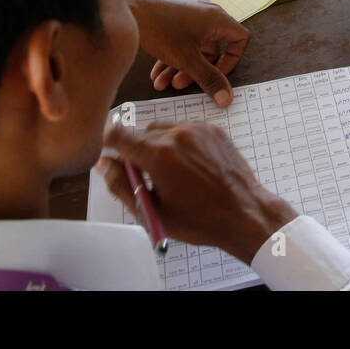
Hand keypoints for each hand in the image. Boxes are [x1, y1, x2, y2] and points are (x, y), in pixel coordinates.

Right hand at [97, 121, 297, 260]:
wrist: (245, 213)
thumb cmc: (199, 220)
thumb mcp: (151, 212)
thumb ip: (121, 186)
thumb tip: (105, 164)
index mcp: (158, 155)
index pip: (118, 134)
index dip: (109, 145)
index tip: (111, 156)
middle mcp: (177, 134)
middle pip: (141, 132)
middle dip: (137, 150)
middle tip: (147, 177)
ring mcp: (198, 129)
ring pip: (163, 128)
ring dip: (159, 145)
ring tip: (171, 174)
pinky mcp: (214, 130)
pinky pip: (186, 129)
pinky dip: (181, 143)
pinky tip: (190, 167)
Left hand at [129, 0, 248, 102]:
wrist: (127, 9)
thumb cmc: (161, 29)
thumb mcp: (187, 60)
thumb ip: (209, 80)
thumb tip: (227, 99)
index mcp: (217, 19)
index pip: (240, 39)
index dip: (232, 61)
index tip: (217, 75)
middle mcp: (206, 14)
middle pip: (212, 48)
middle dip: (197, 71)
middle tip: (180, 85)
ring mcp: (189, 15)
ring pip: (193, 47)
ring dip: (180, 68)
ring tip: (163, 84)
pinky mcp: (173, 18)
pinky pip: (180, 41)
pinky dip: (172, 58)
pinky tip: (156, 76)